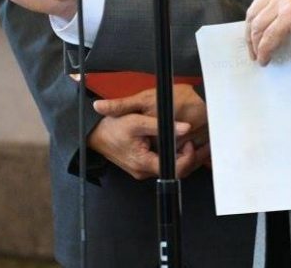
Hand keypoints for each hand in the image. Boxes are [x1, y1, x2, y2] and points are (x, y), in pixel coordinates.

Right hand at [91, 84, 210, 178]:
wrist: (95, 134)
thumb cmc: (112, 128)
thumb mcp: (137, 121)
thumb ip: (162, 125)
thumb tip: (183, 127)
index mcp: (143, 163)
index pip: (174, 169)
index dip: (187, 157)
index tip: (190, 142)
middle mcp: (143, 170)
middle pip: (173, 170)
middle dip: (187, 157)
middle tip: (195, 141)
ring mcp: (142, 168)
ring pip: (167, 167)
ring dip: (180, 156)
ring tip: (189, 140)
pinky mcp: (141, 164)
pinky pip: (160, 163)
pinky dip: (170, 154)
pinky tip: (176, 143)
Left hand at [245, 0, 290, 64]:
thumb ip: (287, 4)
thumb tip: (268, 26)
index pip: (261, 0)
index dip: (254, 21)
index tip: (254, 36)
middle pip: (255, 11)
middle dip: (251, 34)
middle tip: (253, 50)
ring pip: (259, 25)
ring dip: (256, 45)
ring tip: (260, 57)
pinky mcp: (290, 14)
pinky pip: (269, 37)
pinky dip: (265, 50)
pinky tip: (267, 58)